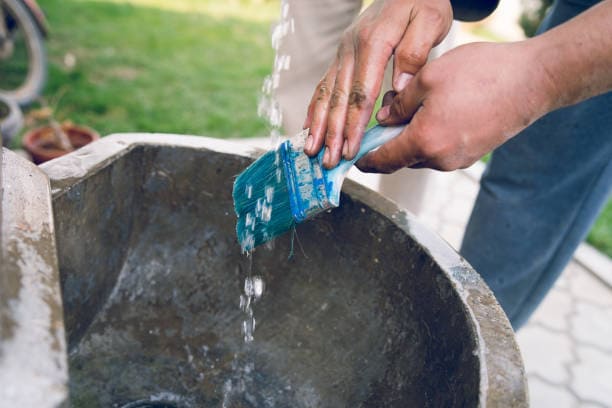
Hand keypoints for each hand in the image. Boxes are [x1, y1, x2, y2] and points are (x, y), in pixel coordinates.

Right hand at [302, 0, 452, 168]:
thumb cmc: (423, 3)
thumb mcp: (430, 21)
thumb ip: (414, 52)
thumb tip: (397, 88)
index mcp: (373, 42)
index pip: (360, 92)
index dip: (354, 124)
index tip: (351, 149)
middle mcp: (351, 48)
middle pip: (339, 98)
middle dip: (332, 132)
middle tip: (328, 160)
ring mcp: (343, 52)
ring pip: (326, 93)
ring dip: (318, 124)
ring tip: (311, 151)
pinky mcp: (341, 56)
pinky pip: (324, 84)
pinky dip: (315, 108)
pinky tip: (309, 127)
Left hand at [356, 41, 554, 172]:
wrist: (534, 81)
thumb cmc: (481, 74)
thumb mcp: (428, 78)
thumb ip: (399, 103)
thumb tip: (383, 120)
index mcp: (425, 141)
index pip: (383, 160)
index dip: (365, 160)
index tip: (354, 159)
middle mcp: (440, 159)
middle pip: (402, 158)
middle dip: (389, 141)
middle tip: (389, 114)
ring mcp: (459, 160)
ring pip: (422, 154)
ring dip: (412, 138)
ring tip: (418, 106)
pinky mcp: (473, 155)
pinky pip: (441, 151)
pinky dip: (431, 137)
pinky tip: (438, 112)